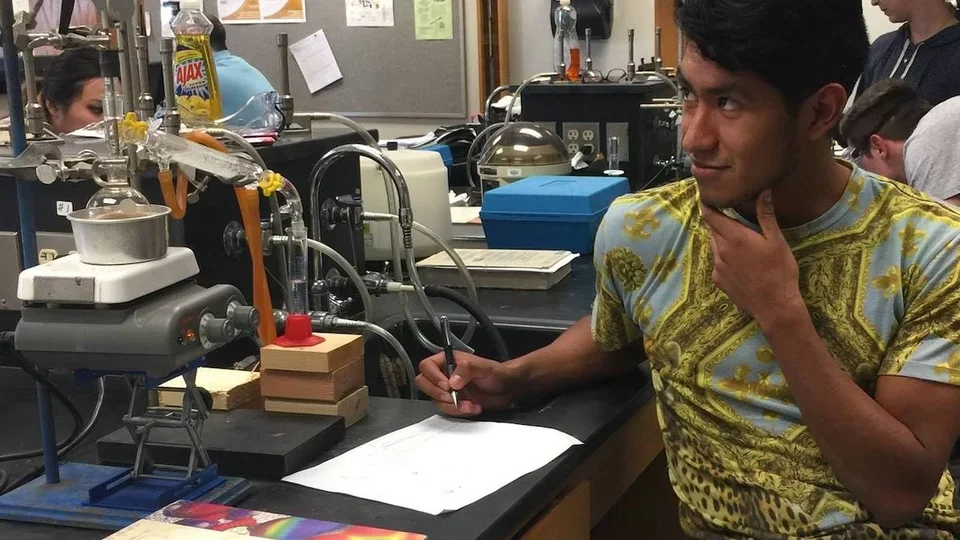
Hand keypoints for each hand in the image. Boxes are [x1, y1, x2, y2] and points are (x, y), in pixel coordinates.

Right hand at [415, 352, 516, 416]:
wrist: (506, 389)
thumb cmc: (496, 373)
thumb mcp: (483, 367)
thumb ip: (467, 369)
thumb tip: (453, 380)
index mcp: (448, 360)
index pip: (427, 366)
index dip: (433, 377)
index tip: (447, 385)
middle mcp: (444, 374)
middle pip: (423, 383)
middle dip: (438, 393)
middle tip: (453, 396)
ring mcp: (447, 390)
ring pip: (435, 400)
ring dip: (452, 405)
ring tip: (469, 403)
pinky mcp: (453, 403)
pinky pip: (446, 410)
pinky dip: (459, 411)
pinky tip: (472, 407)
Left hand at [701, 189, 802, 325]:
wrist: (774, 306)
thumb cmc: (780, 271)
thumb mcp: (776, 240)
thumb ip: (765, 215)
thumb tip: (763, 190)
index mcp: (734, 237)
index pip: (711, 216)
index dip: (707, 205)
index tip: (707, 197)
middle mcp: (721, 251)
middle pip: (713, 230)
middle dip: (718, 221)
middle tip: (729, 215)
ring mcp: (717, 267)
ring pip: (714, 246)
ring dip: (722, 239)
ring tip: (738, 239)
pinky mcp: (718, 281)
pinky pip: (717, 262)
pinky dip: (724, 257)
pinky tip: (739, 261)